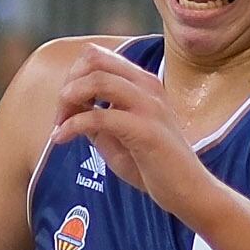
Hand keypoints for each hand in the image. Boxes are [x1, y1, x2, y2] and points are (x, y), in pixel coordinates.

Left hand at [51, 45, 212, 216]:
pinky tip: (62, 139)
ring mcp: (149, 106)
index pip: (98, 56)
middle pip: (94, 60)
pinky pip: (98, 116)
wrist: (189, 192)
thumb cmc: (154, 167)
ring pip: (97, 80)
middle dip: (69, 84)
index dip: (73, 77)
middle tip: (60, 116)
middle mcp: (147, 87)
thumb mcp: (118, 136)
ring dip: (69, 99)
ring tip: (60, 124)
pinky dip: (72, 125)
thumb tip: (70, 109)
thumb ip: (97, 119)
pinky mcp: (145, 130)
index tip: (65, 108)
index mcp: (143, 83)